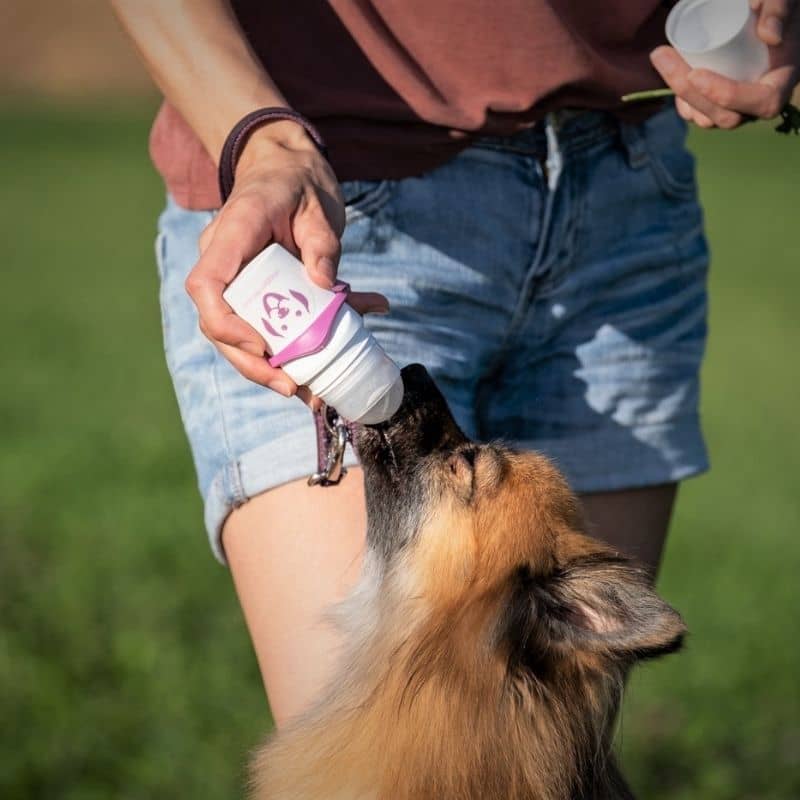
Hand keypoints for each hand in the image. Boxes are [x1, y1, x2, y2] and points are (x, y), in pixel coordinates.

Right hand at [184, 120, 388, 402]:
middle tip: (292, 387)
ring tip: (308, 392)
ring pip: (239, 335)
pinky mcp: (254, 293)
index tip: (264, 348)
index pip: (207, 287)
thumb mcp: (319, 204)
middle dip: (253, 364)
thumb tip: (327, 286)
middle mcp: (224, 262)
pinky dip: (292, 352)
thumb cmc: (299, 180)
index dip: (228, 325)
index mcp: (232, 235)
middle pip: (220, 325)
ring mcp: (236, 280)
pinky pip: (264, 327)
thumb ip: (322, 243)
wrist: (285, 168)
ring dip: (271, 367)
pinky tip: (320, 372)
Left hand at [650, 0, 799, 128]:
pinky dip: (682, 101)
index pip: (762, 102)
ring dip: (680, 93)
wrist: (760, 19)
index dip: (728, 95)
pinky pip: (699, 115)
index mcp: (782, 83)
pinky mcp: (720, 108)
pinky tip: (670, 76)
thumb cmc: (772, 10)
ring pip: (707, 119)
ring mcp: (738, 110)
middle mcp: (758, 105)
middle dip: (689, 91)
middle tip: (663, 55)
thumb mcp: (782, 1)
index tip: (696, 74)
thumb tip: (769, 35)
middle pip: (725, 116)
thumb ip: (779, 9)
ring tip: (662, 57)